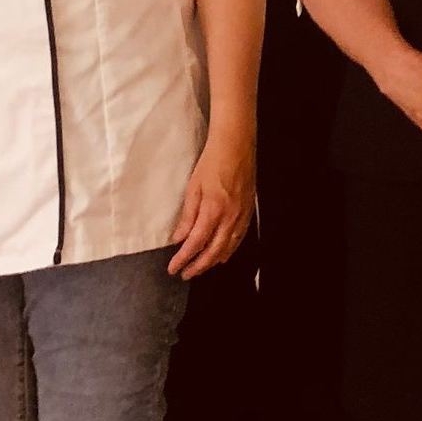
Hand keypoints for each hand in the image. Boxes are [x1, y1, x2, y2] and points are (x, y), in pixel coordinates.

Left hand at [169, 127, 254, 279]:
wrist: (236, 146)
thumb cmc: (212, 162)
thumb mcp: (193, 188)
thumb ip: (187, 216)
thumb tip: (179, 238)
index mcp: (213, 211)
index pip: (196, 243)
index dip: (184, 259)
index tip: (173, 268)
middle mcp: (230, 218)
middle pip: (214, 252)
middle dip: (199, 266)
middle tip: (185, 274)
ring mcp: (241, 216)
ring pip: (228, 248)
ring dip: (213, 261)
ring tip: (200, 267)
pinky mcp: (248, 212)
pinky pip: (239, 239)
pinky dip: (229, 250)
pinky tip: (222, 254)